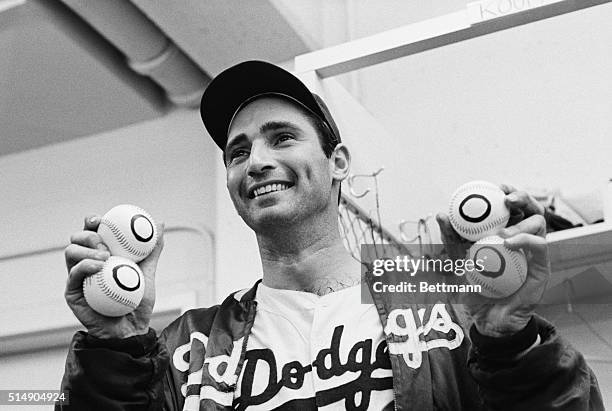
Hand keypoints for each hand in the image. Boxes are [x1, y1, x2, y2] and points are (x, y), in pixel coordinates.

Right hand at [64, 215, 163, 338]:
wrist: (132, 330)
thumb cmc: (137, 303)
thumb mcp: (148, 273)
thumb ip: (152, 251)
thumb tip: (161, 224)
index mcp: (101, 256)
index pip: (92, 233)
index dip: (92, 222)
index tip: (100, 219)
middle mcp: (86, 264)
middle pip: (77, 239)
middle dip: (87, 234)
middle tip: (103, 241)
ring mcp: (78, 278)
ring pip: (70, 253)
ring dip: (86, 249)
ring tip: (104, 256)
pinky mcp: (73, 292)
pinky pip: (73, 275)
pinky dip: (84, 266)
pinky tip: (98, 266)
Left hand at [437, 185, 549, 336]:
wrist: (487, 319)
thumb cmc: (473, 289)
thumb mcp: (456, 262)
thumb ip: (450, 240)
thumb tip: (441, 215)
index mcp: (504, 232)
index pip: (511, 206)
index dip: (506, 191)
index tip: (492, 186)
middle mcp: (522, 238)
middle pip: (530, 207)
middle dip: (521, 196)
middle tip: (506, 198)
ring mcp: (533, 252)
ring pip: (538, 222)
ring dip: (521, 221)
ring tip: (502, 232)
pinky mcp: (541, 267)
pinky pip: (539, 246)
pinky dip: (525, 239)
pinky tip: (508, 242)